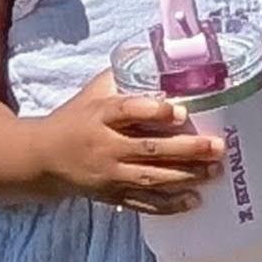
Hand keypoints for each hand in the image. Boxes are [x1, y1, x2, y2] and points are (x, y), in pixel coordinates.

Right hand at [36, 72, 222, 214]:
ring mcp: (109, 174)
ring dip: (186, 176)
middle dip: (187, 149)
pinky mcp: (112, 196)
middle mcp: (105, 146)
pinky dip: (170, 204)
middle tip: (217, 146)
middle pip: (149, 149)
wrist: (43, 159)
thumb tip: (159, 57)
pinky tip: (195, 200)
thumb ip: (122, 78)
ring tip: (214, 170)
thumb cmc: (76, 119)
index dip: (153, 111)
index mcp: (99, 116)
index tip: (179, 110)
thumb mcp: (92, 93)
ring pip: (151, 178)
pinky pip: (144, 203)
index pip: (126, 111)